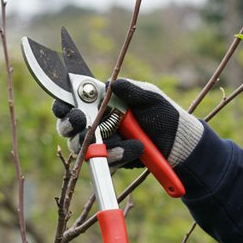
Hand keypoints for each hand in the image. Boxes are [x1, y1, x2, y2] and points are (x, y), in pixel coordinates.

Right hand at [52, 79, 203, 167]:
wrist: (179, 142)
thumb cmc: (163, 114)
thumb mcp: (150, 97)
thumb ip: (131, 90)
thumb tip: (111, 83)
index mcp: (102, 103)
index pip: (72, 102)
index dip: (63, 105)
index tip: (66, 107)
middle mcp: (96, 123)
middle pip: (68, 127)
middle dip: (71, 125)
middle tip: (81, 122)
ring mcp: (102, 143)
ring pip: (81, 146)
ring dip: (95, 142)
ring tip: (116, 137)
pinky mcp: (111, 159)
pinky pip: (104, 160)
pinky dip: (118, 154)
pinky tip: (136, 148)